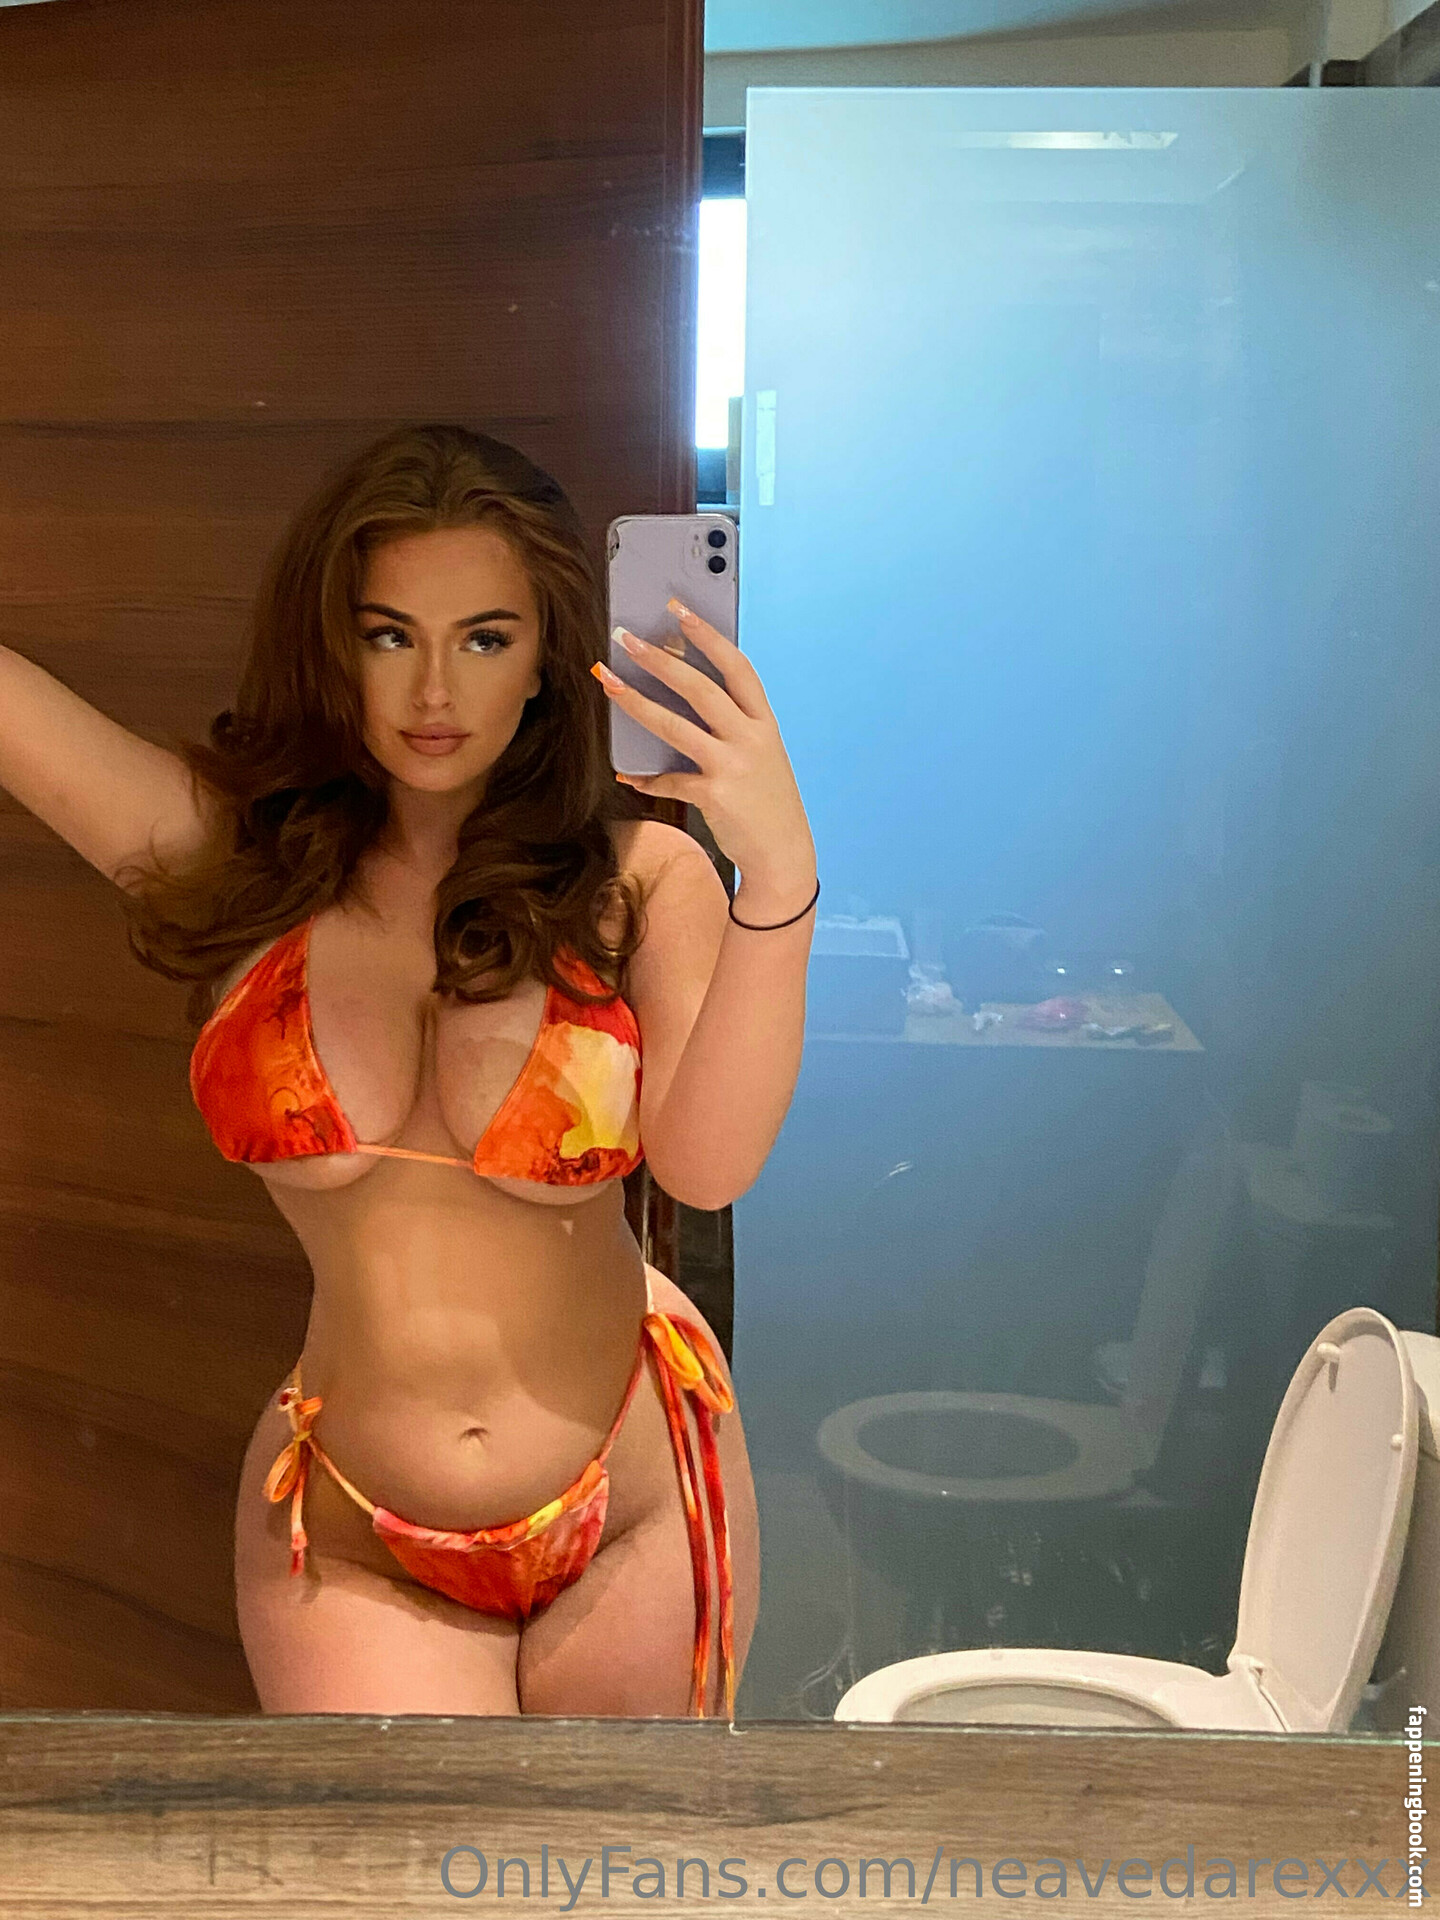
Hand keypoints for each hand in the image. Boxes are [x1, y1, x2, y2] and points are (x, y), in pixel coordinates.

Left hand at [591, 598, 815, 912]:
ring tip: (608, 681)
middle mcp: (751, 739)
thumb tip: (682, 691)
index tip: (680, 610)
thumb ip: (733, 725)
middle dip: (659, 658)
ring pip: (675, 725)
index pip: (736, 667)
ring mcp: (733, 766)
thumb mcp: (761, 754)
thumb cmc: (767, 800)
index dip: (708, 636)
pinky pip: (669, 780)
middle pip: (700, 688)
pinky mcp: (715, 795)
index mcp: (764, 722)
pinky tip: (627, 773)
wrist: (784, 854)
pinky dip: (645, 778)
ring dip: (636, 701)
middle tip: (626, 638)